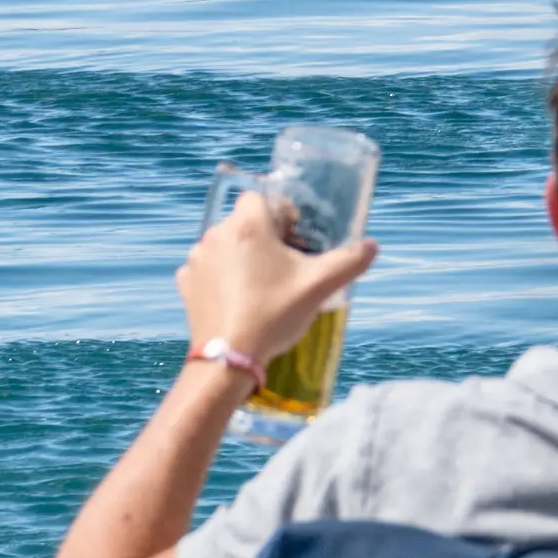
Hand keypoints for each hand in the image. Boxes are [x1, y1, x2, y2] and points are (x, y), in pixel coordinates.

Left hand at [178, 189, 376, 367]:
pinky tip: (237, 298)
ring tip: (260, 285)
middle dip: (263, 236)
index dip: (282, 214)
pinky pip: (208, 267)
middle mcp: (216, 235)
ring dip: (241, 255)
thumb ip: (350, 260)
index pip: (262, 197)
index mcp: (248, 226)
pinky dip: (221, 276)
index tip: (295, 240)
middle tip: (283, 266)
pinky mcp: (186, 284)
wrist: (228, 360)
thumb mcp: (319, 286)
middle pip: (244, 221)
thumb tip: (372, 246)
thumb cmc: (274, 315)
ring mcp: (197, 260)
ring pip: (225, 244)